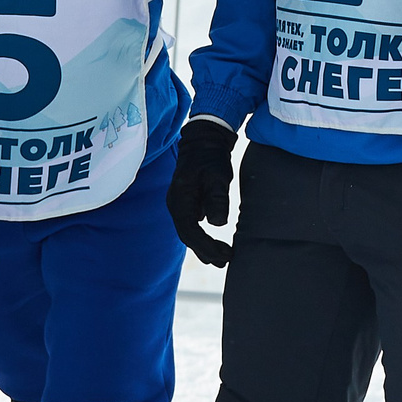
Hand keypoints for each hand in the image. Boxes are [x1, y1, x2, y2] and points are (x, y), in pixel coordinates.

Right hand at [166, 117, 236, 266]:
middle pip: (187, 235)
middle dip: (205, 251)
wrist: (204, 141)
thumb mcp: (217, 176)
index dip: (206, 246)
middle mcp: (176, 204)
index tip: (225, 254)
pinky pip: (192, 226)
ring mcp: (180, 204)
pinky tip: (215, 245)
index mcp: (180, 199)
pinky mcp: (188, 203)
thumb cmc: (210, 157)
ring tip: (222, 259)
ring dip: (204, 247)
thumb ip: (217, 199)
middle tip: (226, 260)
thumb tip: (217, 223)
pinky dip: (203, 238)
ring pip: (188, 232)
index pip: (189, 231)